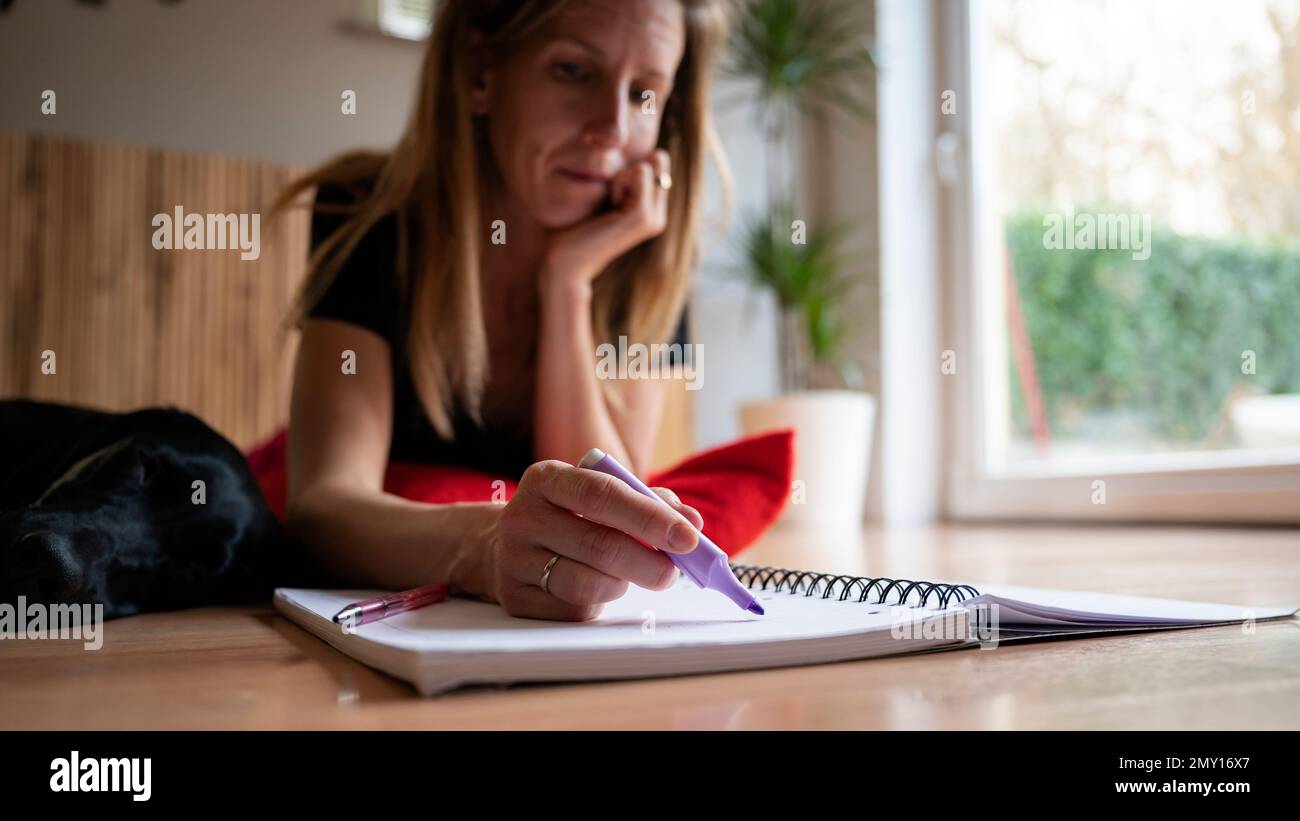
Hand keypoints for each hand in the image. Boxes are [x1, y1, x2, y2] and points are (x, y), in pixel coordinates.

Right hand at [486, 458, 704, 620]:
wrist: (508, 545)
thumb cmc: (569, 517)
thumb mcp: (600, 497)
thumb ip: (649, 503)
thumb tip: (692, 523)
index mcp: (546, 479)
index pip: (602, 495)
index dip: (649, 517)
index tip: (688, 538)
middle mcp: (523, 516)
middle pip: (598, 543)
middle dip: (646, 561)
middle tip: (674, 572)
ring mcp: (514, 559)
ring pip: (585, 582)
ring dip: (622, 583)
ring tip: (632, 577)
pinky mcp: (515, 597)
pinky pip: (572, 609)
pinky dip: (599, 602)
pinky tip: (600, 588)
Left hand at [541, 149, 670, 289]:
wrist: (565, 263)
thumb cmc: (574, 229)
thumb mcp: (600, 197)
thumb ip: (620, 178)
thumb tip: (641, 150)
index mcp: (651, 210)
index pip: (656, 162)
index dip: (628, 167)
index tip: (609, 195)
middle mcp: (658, 215)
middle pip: (657, 161)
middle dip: (628, 170)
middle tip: (607, 200)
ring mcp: (654, 218)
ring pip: (648, 165)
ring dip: (621, 177)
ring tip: (607, 206)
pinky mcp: (643, 217)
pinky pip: (639, 172)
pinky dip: (619, 181)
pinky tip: (608, 207)